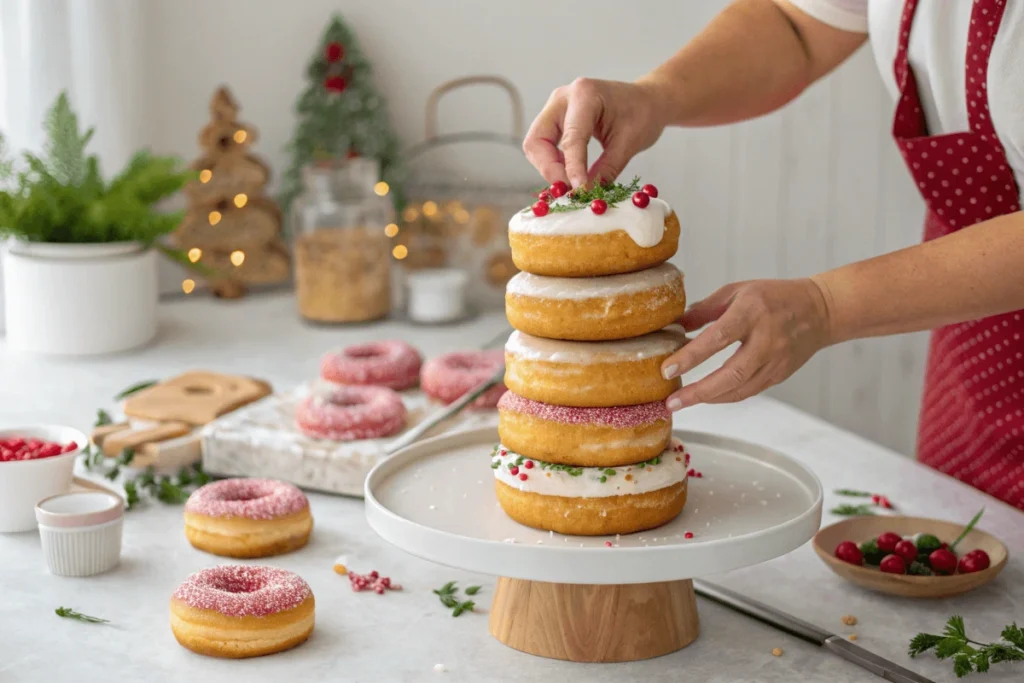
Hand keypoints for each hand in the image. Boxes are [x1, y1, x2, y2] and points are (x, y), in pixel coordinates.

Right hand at [522, 77, 668, 188]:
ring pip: (535, 144)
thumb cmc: (643, 114)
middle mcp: (563, 97)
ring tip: (572, 183)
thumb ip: (606, 170)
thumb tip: (586, 193)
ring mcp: (556, 107)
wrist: (647, 100)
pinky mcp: (556, 118)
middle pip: (537, 140)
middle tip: (569, 190)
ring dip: (549, 168)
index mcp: (585, 95)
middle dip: (549, 169)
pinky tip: (570, 174)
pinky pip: (543, 144)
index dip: (572, 169)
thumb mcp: (629, 144)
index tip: (579, 191)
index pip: (571, 139)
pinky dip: (553, 163)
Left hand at [661, 278, 832, 409]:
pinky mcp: (780, 374)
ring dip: (708, 399)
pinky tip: (706, 397)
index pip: (717, 338)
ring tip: (681, 403)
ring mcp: (776, 360)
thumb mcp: (737, 291)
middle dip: (698, 392)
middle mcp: (766, 340)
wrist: (820, 310)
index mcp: (751, 313)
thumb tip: (676, 326)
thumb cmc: (774, 297)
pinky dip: (725, 396)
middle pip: (730, 374)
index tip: (667, 369)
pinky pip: (749, 391)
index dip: (691, 356)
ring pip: (740, 389)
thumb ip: (705, 309)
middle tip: (672, 401)